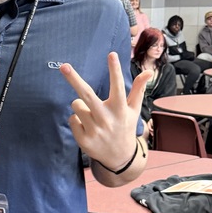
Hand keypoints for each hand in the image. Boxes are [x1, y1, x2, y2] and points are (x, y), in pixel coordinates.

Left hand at [60, 52, 150, 170]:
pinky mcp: (83, 140)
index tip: (111, 54)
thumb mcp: (133, 110)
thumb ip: (138, 89)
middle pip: (87, 95)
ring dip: (81, 105)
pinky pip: (72, 118)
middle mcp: (107, 119)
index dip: (114, 70)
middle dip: (74, 79)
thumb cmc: (125, 127)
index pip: (118, 86)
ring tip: (92, 115)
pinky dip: (77, 120)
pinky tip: (88, 127)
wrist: (119, 158)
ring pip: (76, 105)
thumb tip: (149, 71)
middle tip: (63, 66)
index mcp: (120, 109)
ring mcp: (94, 130)